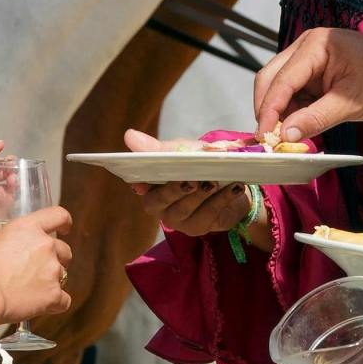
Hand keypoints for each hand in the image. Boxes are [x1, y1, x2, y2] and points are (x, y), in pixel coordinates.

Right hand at [0, 204, 72, 325]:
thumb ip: (9, 241)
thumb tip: (9, 250)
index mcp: (29, 228)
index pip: (59, 216)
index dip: (64, 223)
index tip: (65, 229)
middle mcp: (46, 245)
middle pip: (64, 250)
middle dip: (56, 259)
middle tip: (39, 269)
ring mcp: (52, 270)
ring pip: (63, 275)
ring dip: (51, 281)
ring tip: (32, 290)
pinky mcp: (54, 295)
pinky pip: (64, 300)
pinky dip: (55, 303)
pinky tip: (40, 305)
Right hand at [121, 128, 269, 246]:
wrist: (228, 179)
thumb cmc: (197, 164)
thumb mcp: (179, 151)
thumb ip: (157, 148)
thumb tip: (128, 135)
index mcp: (150, 186)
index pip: (140, 185)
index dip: (143, 182)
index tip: (148, 179)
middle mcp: (160, 207)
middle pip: (161, 201)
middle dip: (176, 190)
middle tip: (191, 180)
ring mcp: (179, 220)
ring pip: (186, 211)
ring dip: (202, 195)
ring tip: (215, 181)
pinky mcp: (198, 228)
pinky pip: (208, 216)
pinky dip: (222, 200)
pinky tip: (234, 187)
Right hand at [253, 28, 362, 142]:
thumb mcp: (351, 103)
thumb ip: (316, 119)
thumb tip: (286, 136)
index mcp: (315, 46)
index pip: (281, 80)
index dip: (269, 110)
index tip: (264, 138)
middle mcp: (304, 47)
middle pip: (270, 78)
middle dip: (267, 110)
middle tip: (268, 140)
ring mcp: (306, 57)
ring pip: (278, 86)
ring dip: (278, 112)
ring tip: (283, 138)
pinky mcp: (310, 71)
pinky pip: (292, 92)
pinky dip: (291, 111)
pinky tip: (296, 128)